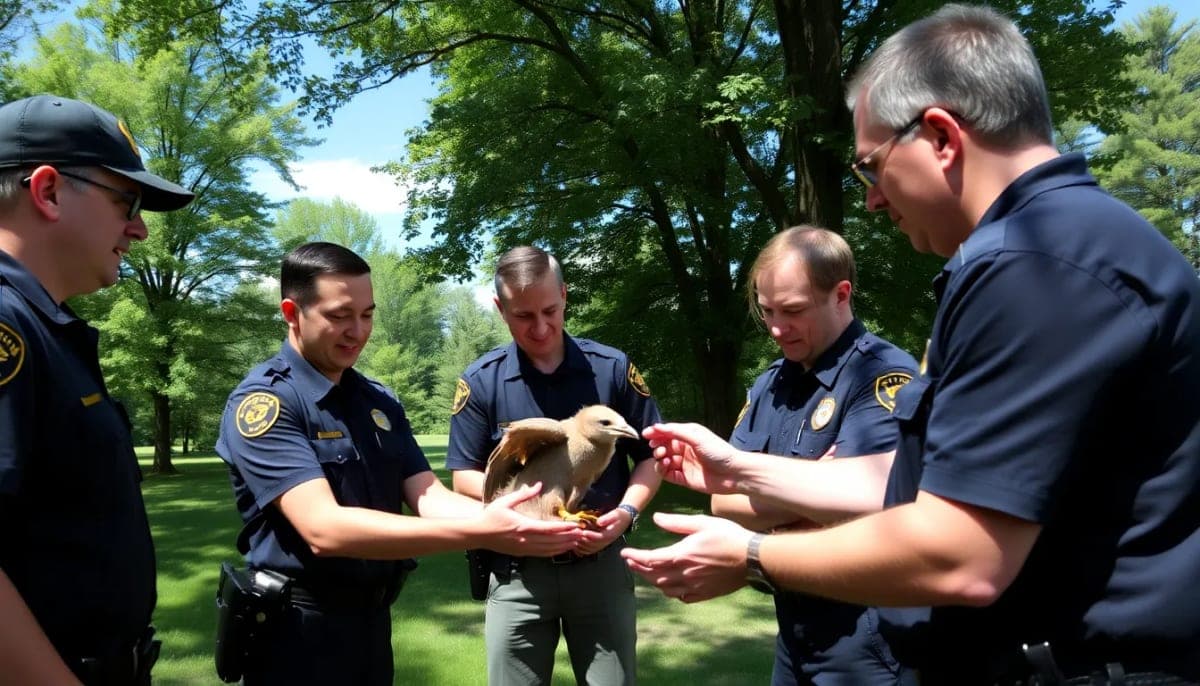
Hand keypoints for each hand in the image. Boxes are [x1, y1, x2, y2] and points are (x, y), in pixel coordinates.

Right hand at [479, 483, 584, 555]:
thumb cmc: (491, 515)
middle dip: (568, 538)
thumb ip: (524, 494)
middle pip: (552, 541)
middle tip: (583, 534)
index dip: (564, 528)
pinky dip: (553, 552)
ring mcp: (523, 548)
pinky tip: (561, 549)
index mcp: (523, 526)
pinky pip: (541, 554)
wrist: (477, 534)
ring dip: (563, 546)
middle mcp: (525, 540)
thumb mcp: (506, 501)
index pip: (548, 529)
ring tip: (576, 542)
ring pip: (548, 550)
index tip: (576, 526)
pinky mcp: (521, 553)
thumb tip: (538, 485)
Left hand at [575, 507, 631, 554]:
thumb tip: (599, 522)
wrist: (624, 519)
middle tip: (575, 534)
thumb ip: (608, 518)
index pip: (600, 538)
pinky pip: (590, 550)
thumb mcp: (616, 514)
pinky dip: (582, 549)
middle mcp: (606, 541)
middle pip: (593, 545)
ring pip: (590, 549)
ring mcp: (603, 544)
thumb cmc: (619, 515)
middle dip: (584, 540)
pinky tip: (576, 544)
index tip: (583, 532)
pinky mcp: (599, 544)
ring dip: (581, 545)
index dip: (591, 536)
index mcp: (611, 535)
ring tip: (574, 538)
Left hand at [620, 512, 752, 602]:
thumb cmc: (728, 536)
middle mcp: (684, 574)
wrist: (752, 558)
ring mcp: (694, 587)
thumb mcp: (701, 523)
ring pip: (665, 588)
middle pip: (654, 575)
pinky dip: (671, 591)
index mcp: (681, 555)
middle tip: (631, 562)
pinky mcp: (704, 594)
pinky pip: (681, 597)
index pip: (650, 559)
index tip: (624, 553)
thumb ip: (676, 522)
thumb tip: (655, 518)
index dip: (635, 556)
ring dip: (652, 580)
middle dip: (639, 568)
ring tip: (646, 572)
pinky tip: (670, 586)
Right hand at [642, 423, 741, 494]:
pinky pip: (669, 474)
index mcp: (689, 436)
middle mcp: (686, 450)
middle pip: (665, 446)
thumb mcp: (697, 437)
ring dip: (660, 459)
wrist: (733, 474)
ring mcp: (685, 465)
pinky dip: (663, 471)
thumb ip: (676, 432)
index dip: (656, 433)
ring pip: (665, 461)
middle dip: (658, 446)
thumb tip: (656, 426)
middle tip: (658, 449)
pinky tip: (664, 467)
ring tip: (663, 458)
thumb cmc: (718, 451)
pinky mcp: (685, 479)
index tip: (646, 435)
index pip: (668, 433)